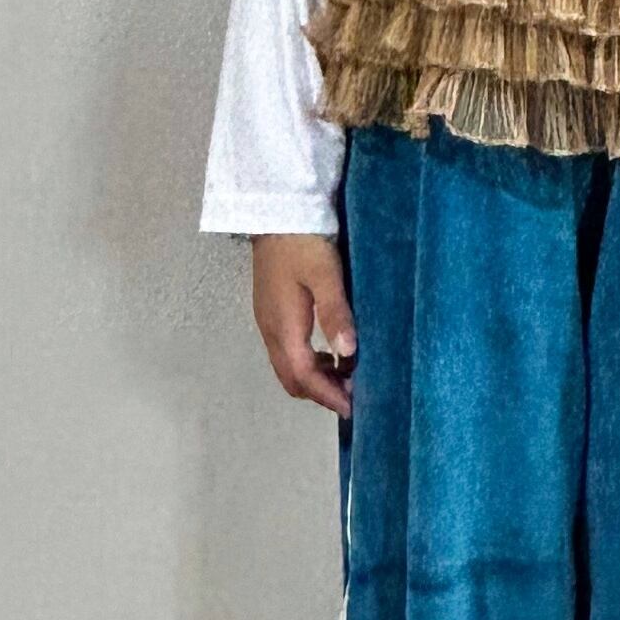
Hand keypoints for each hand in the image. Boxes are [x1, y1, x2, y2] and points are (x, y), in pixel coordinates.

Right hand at [250, 233, 354, 416]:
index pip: (304, 376)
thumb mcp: (325, 274)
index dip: (328, 395)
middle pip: (291, 379)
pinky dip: (308, 362)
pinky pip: (286, 352)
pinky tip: (331, 352)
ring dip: (314, 378)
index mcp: (283, 326)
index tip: (353, 408)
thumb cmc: (302, 241)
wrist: (274, 212)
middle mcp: (270, 330)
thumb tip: (349, 352)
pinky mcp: (270, 312)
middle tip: (353, 395)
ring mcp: (267, 322)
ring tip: (347, 375)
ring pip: (287, 367)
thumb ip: (336, 312)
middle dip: (320, 393)